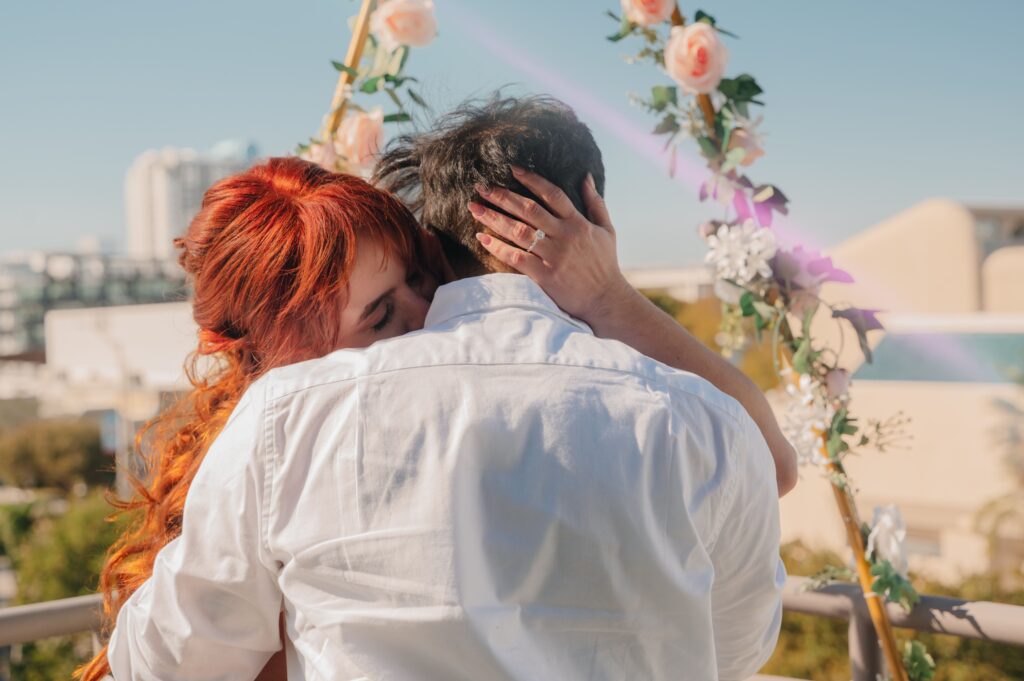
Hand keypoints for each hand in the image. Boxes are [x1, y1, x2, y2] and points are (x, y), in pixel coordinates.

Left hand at [468, 166, 635, 323]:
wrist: (605, 300)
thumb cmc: (605, 264)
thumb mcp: (606, 230)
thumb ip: (596, 202)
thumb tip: (585, 176)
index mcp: (578, 223)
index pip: (552, 194)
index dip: (531, 180)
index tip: (512, 169)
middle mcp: (565, 236)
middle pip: (529, 209)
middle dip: (503, 196)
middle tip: (482, 187)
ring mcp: (554, 256)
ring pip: (519, 231)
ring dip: (495, 218)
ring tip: (475, 208)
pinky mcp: (545, 276)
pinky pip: (516, 258)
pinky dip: (498, 247)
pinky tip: (482, 238)